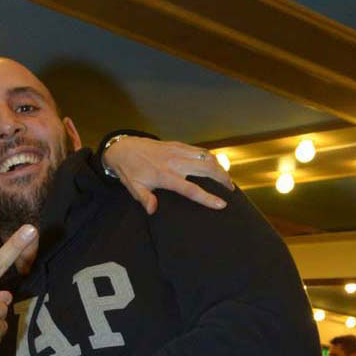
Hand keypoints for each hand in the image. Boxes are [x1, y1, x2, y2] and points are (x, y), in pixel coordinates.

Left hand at [104, 137, 233, 214]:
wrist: (124, 148)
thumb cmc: (130, 171)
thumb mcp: (134, 188)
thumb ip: (145, 199)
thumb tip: (152, 210)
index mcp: (164, 176)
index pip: (191, 189)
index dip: (207, 197)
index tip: (222, 204)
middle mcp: (174, 162)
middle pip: (206, 169)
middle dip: (222, 178)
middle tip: (231, 189)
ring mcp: (178, 151)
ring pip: (206, 157)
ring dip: (220, 167)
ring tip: (227, 179)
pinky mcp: (178, 144)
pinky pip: (199, 150)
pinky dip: (211, 158)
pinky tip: (216, 165)